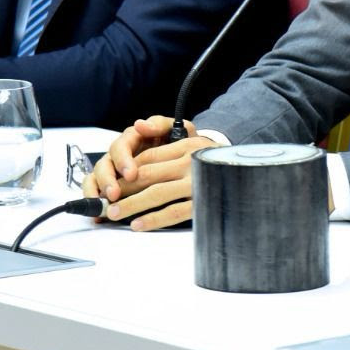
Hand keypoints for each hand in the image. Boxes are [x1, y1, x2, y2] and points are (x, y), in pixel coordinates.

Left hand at [84, 115, 229, 230]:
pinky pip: (174, 212)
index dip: (125, 170)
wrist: (244, 174)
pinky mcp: (203, 202)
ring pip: (157, 193)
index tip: (111, 181)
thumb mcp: (191, 136)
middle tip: (105, 200)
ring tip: (114, 213)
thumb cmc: (209, 159)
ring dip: (132, 204)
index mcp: (186, 146)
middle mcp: (191, 162)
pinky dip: (154, 219)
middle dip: (122, 189)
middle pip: (148, 174)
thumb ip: (162, 128)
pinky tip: (138, 224)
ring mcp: (197, 183)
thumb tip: (138, 125)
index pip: (148, 156)